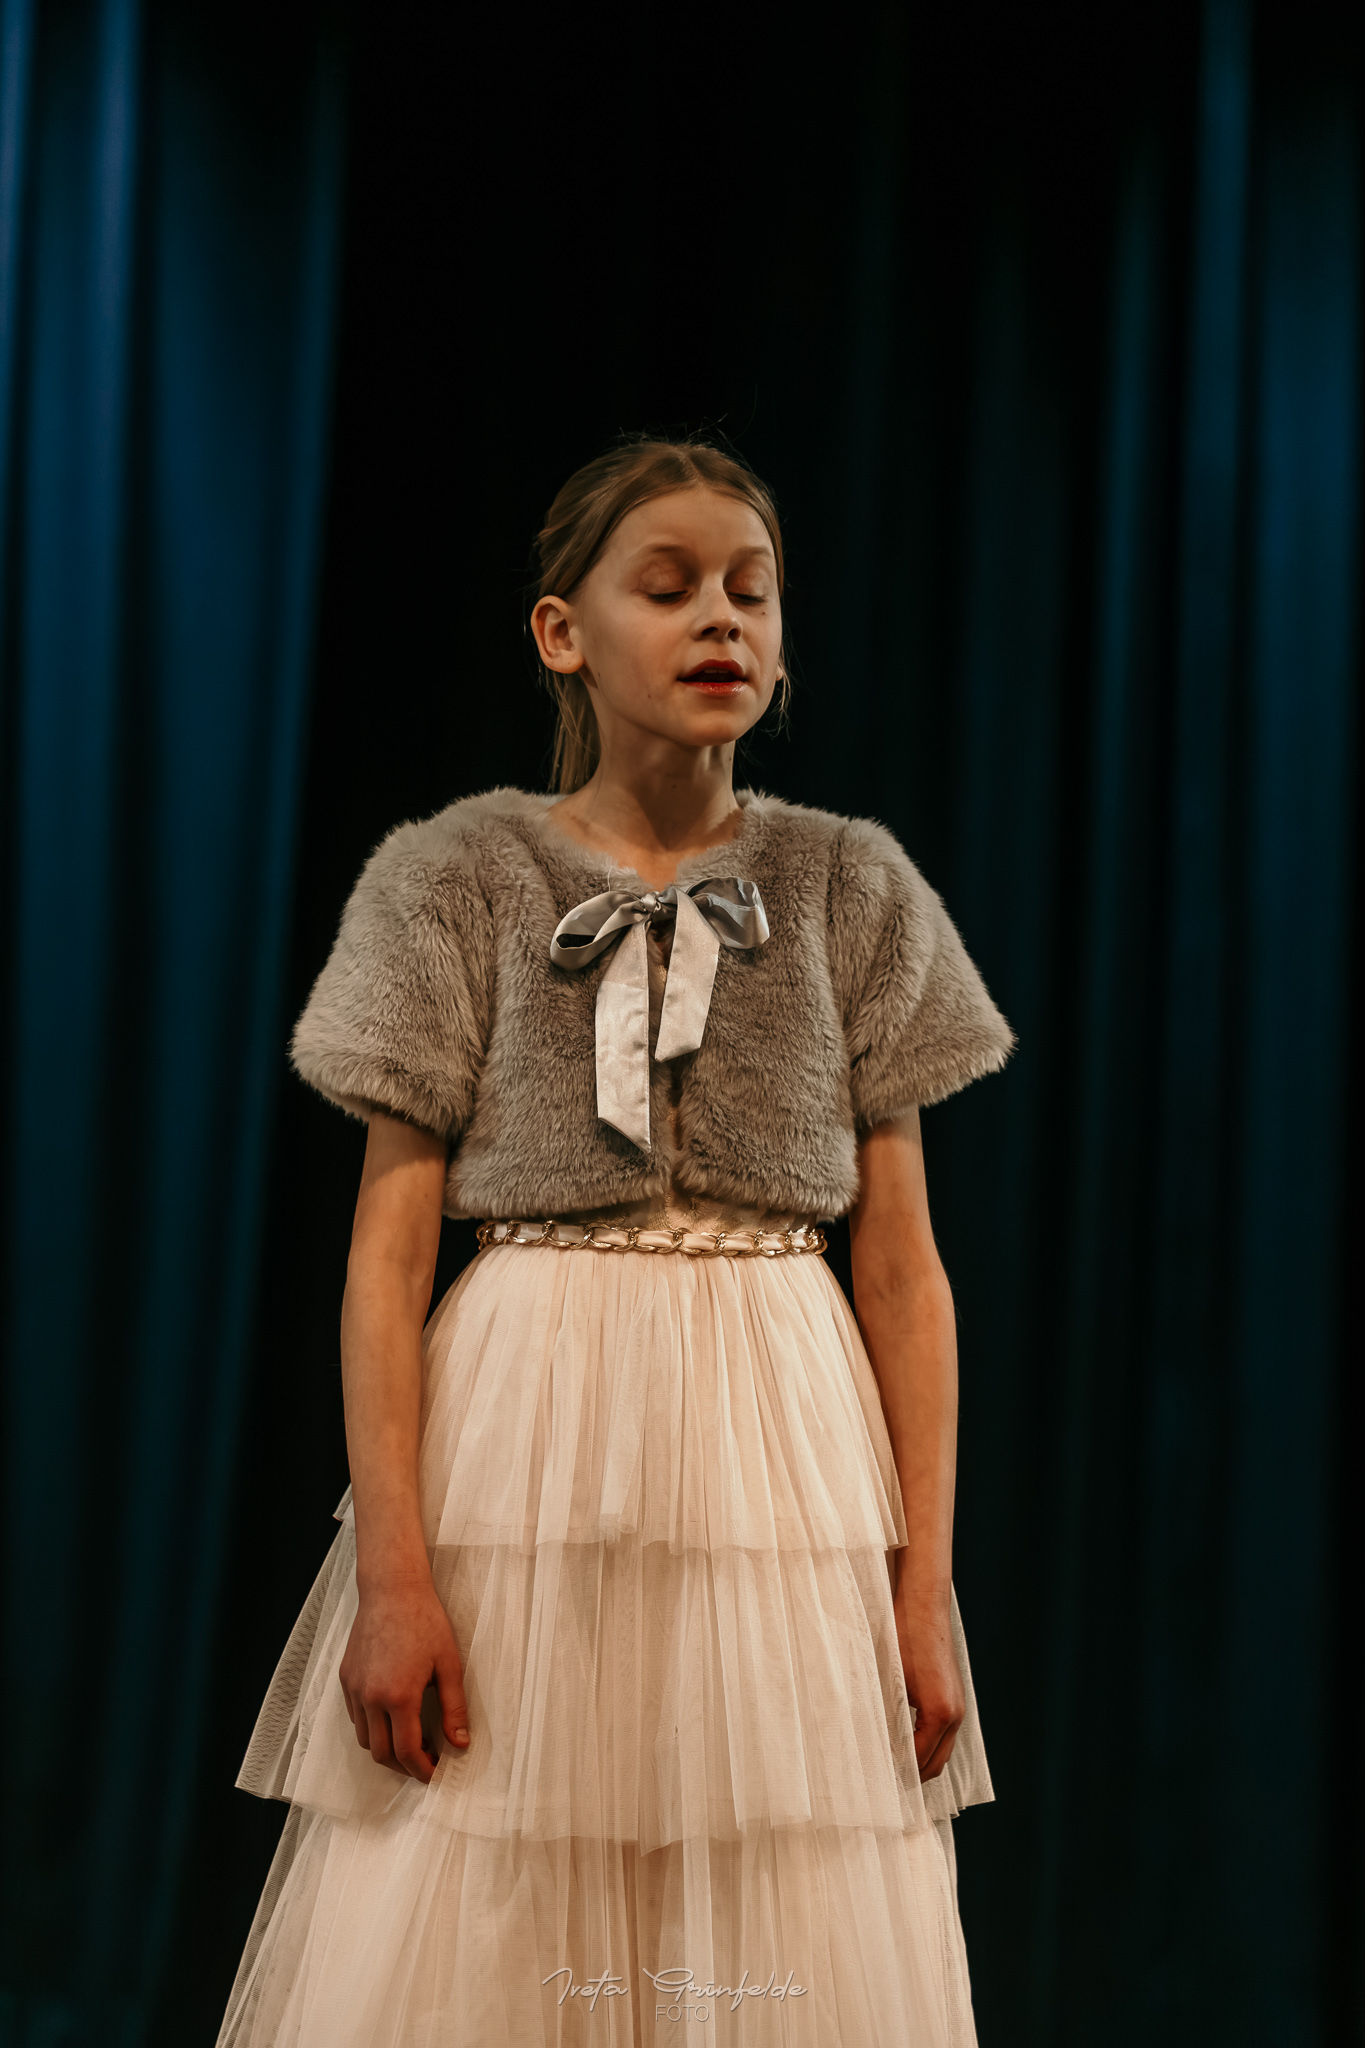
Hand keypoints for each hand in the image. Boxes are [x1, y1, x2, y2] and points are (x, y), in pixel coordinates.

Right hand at [339, 1573, 469, 1782]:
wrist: (392, 1589)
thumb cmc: (425, 1621)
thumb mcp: (449, 1664)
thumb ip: (454, 1708)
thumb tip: (461, 1743)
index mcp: (399, 1697)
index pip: (407, 1751)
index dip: (422, 1770)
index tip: (435, 1773)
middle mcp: (371, 1697)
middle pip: (380, 1753)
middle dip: (403, 1766)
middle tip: (425, 1761)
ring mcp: (354, 1688)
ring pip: (364, 1738)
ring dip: (385, 1749)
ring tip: (410, 1740)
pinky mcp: (345, 1678)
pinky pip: (355, 1716)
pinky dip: (371, 1727)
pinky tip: (391, 1717)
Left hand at [893, 1592, 964, 1783]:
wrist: (922, 1606)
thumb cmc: (902, 1640)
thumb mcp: (890, 1682)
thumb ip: (888, 1719)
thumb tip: (879, 1747)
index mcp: (940, 1714)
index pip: (918, 1761)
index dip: (898, 1773)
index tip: (878, 1782)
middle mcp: (955, 1714)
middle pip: (936, 1764)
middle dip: (912, 1777)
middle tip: (884, 1784)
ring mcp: (958, 1706)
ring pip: (942, 1750)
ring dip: (920, 1762)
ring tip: (892, 1768)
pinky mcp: (954, 1697)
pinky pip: (944, 1734)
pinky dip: (927, 1745)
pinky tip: (905, 1743)